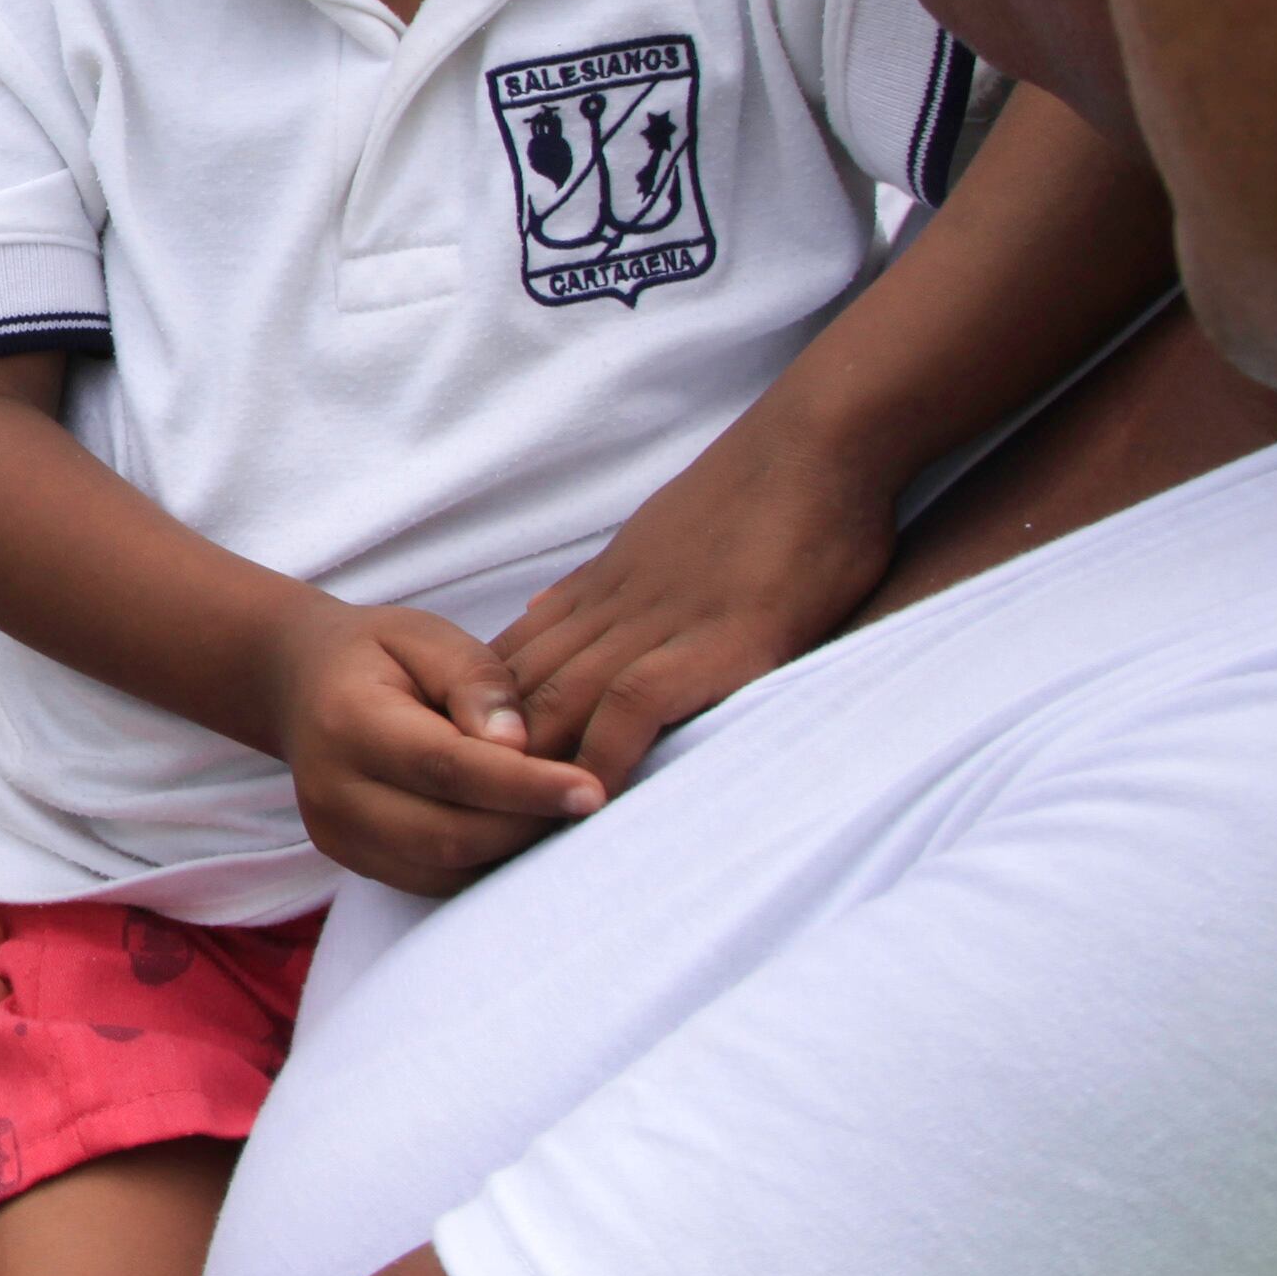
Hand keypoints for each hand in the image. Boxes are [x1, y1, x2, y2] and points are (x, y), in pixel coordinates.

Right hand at [270, 599, 607, 896]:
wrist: (301, 682)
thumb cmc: (379, 654)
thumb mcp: (428, 637)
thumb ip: (477, 681)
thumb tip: (520, 745)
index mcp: (347, 721)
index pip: (447, 767)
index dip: (524, 785)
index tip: (593, 791)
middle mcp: (331, 789)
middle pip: (448, 834)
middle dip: (527, 825)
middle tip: (588, 803)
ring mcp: (335, 833)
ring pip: (443, 870)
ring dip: (510, 851)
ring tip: (556, 814)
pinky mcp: (350, 859)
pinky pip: (432, 882)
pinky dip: (483, 863)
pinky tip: (515, 830)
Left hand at [492, 421, 899, 792]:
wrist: (818, 443)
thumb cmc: (760, 496)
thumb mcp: (654, 540)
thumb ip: (599, 588)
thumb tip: (545, 614)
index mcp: (598, 588)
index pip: (510, 660)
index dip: (478, 719)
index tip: (458, 767)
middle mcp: (610, 608)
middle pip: (515, 690)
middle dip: (484, 756)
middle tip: (463, 820)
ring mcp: (656, 623)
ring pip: (557, 699)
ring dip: (529, 768)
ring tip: (507, 832)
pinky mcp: (713, 640)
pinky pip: (633, 704)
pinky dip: (604, 754)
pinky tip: (592, 801)